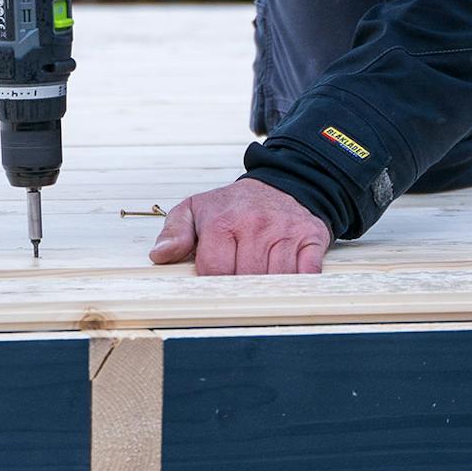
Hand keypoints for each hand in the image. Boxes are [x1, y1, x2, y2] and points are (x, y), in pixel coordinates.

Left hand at [147, 177, 332, 274]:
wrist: (283, 183)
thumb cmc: (236, 204)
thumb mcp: (196, 209)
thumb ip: (175, 232)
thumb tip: (160, 255)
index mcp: (223, 221)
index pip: (215, 270)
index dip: (214, 282)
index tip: (216, 281)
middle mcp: (255, 224)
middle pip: (246, 278)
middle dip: (241, 287)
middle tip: (240, 282)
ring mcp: (285, 231)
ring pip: (276, 280)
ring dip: (269, 288)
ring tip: (261, 278)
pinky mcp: (311, 237)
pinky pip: (307, 274)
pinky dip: (299, 282)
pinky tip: (288, 277)